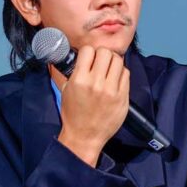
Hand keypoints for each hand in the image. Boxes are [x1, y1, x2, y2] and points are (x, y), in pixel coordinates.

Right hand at [56, 46, 130, 165]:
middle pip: (106, 53)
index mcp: (79, 80)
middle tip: (101, 62)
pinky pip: (126, 74)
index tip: (89, 57)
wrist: (85, 136)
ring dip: (113, 62)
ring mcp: (111, 91)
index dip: (89, 52)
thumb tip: (61, 55)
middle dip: (103, 55)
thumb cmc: (73, 114)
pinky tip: (115, 78)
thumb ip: (65, 72)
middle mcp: (96, 84)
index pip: (88, 50)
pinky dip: (121, 73)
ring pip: (118, 61)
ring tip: (109, 69)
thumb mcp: (65, 91)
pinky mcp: (123, 97)